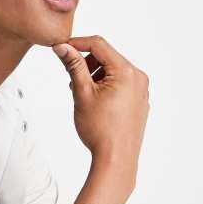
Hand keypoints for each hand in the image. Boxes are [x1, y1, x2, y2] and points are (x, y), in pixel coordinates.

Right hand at [51, 35, 149, 165]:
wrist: (116, 159)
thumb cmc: (99, 129)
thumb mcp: (82, 93)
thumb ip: (73, 65)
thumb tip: (62, 47)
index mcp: (126, 71)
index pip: (99, 44)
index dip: (77, 44)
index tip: (61, 49)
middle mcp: (138, 77)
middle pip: (107, 57)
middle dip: (87, 64)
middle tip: (72, 81)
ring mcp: (141, 90)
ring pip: (113, 71)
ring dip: (95, 76)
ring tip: (84, 97)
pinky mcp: (139, 102)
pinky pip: (121, 84)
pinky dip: (106, 86)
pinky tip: (96, 105)